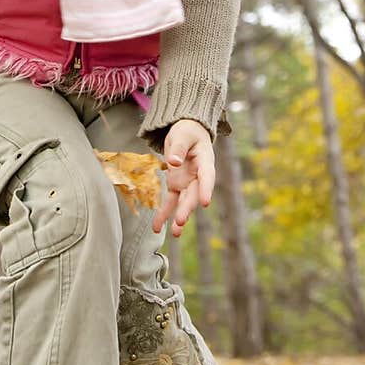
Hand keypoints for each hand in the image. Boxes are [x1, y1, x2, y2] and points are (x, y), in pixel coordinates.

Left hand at [152, 118, 214, 239]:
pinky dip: (164, 214)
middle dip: (187, 208)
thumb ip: (179, 148)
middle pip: (194, 194)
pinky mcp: (176, 185)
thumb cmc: (188, 131)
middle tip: (180, 221)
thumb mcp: (183, 134)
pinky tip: (157, 227)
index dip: (206, 189)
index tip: (205, 202)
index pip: (207, 177)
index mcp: (205, 161)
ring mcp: (187, 182)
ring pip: (183, 202)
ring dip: (179, 217)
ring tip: (175, 233)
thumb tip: (174, 162)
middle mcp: (198, 176)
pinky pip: (170, 201)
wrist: (187, 132)